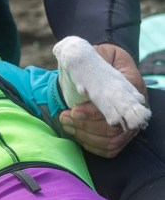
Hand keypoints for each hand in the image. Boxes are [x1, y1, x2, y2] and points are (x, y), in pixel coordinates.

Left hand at [59, 42, 147, 156]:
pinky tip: (75, 133)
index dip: (93, 113)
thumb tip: (73, 63)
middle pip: (114, 130)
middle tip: (65, 117)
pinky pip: (111, 148)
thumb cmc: (100, 57)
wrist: (105, 62)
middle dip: (85, 126)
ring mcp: (130, 122)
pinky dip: (91, 145)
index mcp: (131, 85)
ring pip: (112, 141)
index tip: (74, 111)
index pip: (117, 108)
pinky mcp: (122, 132)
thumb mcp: (96, 51)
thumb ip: (87, 57)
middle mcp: (135, 107)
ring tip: (66, 123)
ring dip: (85, 136)